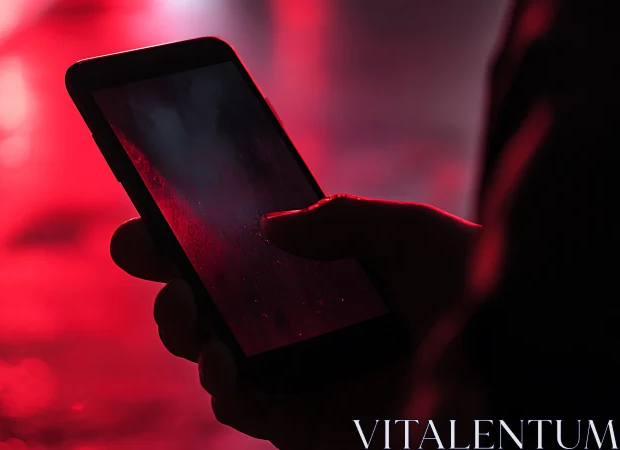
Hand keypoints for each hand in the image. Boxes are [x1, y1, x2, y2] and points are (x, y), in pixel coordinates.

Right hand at [110, 195, 480, 448]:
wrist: (517, 363)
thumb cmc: (475, 291)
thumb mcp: (413, 233)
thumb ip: (344, 219)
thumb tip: (269, 226)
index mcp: (313, 279)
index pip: (232, 260)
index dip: (183, 242)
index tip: (145, 223)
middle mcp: (296, 327)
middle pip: (209, 307)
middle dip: (167, 281)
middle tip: (148, 254)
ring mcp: (296, 374)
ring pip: (210, 357)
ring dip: (182, 330)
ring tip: (184, 304)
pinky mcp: (304, 422)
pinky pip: (243, 407)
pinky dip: (222, 385)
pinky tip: (219, 360)